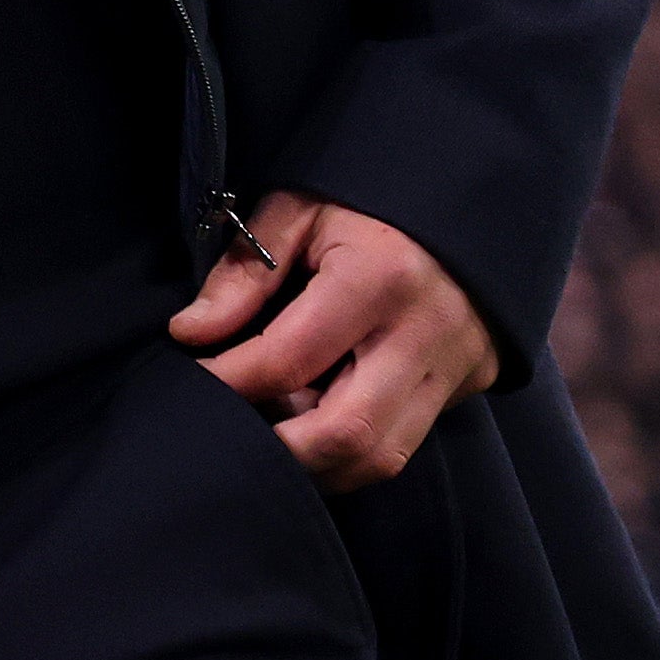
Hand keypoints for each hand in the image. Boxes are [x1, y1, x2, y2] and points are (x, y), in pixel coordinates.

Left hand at [171, 193, 495, 489]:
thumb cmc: (370, 202)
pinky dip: (348, 453)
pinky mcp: (463, 388)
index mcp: (380, 276)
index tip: (193, 378)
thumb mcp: (302, 209)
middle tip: (231, 430)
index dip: (229, 379)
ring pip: (379, 457)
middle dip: (278, 448)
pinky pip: (401, 447)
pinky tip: (313, 425)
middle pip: (345, 432)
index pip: (290, 359)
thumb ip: (246, 269)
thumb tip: (191, 332)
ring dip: (316, 461)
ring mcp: (452, 369)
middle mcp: (422, 335)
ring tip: (274, 425)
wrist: (469, 199)